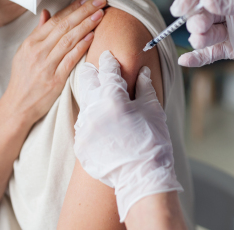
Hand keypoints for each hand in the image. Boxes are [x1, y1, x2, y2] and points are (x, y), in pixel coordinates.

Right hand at [1, 0, 105, 124]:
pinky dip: (81, 46)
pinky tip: (92, 36)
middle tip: (100, 0)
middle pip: (64, 26)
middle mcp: (38, 51)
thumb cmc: (24, 78)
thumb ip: (38, 32)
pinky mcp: (54, 80)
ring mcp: (46, 65)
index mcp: (31, 43)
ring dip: (86, 25)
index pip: (55, 20)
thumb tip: (47, 12)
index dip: (73, 7)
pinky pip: (70, 59)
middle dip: (83, 11)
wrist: (18, 105)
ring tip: (100, 14)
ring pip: (68, 40)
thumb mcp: (25, 52)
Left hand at [74, 51, 182, 221]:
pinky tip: (100, 122)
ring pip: (83, 103)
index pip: (107, 70)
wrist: (141, 178)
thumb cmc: (152, 142)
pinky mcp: (80, 144)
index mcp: (112, 98)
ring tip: (98, 96)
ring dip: (91, 97)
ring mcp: (84, 129)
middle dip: (91, 73)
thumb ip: (144, 87)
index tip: (108, 55)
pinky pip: (83, 125)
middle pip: (86, 81)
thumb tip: (141, 71)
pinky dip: (91, 120)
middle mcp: (93, 111)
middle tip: (94, 68)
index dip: (109, 61)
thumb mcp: (153, 110)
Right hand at [171, 0, 233, 76]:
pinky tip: (186, 60)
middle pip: (203, 14)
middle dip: (197, 20)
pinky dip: (199, 57)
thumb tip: (206, 1)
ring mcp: (232, 32)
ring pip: (206, 34)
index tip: (179, 7)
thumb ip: (233, 2)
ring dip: (199, 37)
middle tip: (200, 26)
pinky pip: (212, 53)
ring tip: (201, 40)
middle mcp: (232, 12)